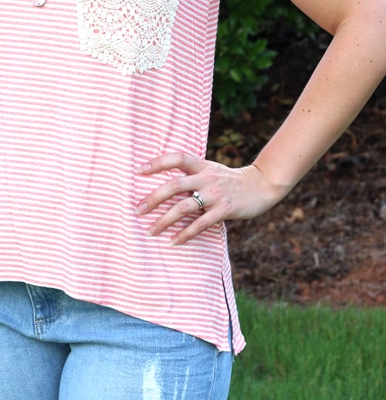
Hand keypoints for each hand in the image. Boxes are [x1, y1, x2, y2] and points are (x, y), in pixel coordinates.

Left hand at [135, 152, 283, 244]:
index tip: (139, 171)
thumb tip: (166, 184)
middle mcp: (206, 178)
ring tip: (151, 230)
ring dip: (164, 220)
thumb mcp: (212, 169)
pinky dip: (185, 234)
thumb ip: (193, 174)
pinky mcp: (225, 210)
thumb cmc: (231, 180)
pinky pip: (200, 224)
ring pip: (183, 207)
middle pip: (174, 185)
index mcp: (202, 165)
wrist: (261, 185)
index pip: (176, 158)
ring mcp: (215, 194)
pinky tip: (173, 241)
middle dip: (153, 198)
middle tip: (138, 210)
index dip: (157, 162)